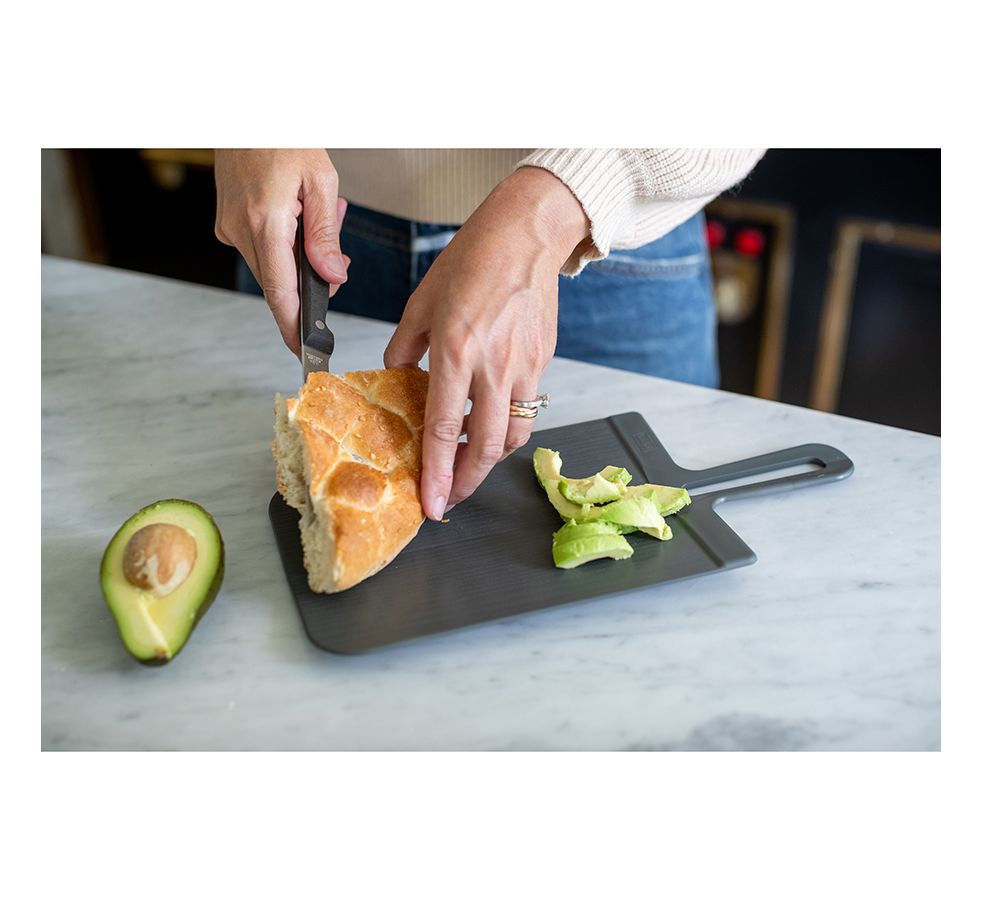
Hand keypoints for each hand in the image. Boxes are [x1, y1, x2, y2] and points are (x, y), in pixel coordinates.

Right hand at [214, 149, 349, 355]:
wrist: (243, 110)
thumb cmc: (284, 136)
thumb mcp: (321, 180)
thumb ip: (326, 235)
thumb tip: (334, 277)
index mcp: (266, 222)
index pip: (281, 294)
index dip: (294, 328)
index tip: (307, 352)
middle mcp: (241, 231)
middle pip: (279, 285)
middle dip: (312, 283)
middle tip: (337, 257)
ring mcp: (229, 228)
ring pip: (271, 268)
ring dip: (300, 260)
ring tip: (321, 219)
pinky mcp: (226, 223)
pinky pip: (261, 250)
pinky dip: (285, 245)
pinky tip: (298, 217)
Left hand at [384, 166, 591, 519]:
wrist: (526, 236)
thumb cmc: (471, 261)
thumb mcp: (421, 303)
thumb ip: (404, 348)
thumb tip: (397, 378)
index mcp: (456, 349)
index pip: (445, 427)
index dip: (438, 473)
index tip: (433, 502)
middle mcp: (494, 365)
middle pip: (487, 446)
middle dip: (468, 482)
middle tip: (452, 497)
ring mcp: (524, 366)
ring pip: (514, 435)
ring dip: (490, 458)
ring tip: (469, 463)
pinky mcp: (542, 362)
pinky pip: (527, 408)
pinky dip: (507, 426)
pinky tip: (488, 421)